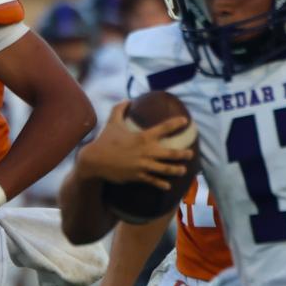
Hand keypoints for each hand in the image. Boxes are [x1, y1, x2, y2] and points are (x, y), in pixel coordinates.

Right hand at [75, 102, 195, 189]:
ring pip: (165, 169)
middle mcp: (146, 152)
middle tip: (190, 154)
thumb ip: (120, 109)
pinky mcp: (138, 176)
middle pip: (170, 153)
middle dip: (183, 154)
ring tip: (184, 170)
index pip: (164, 129)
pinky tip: (168, 186)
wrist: (95, 160)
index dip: (176, 123)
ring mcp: (143, 166)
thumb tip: (127, 100)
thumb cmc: (105, 140)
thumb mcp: (113, 122)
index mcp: (143, 137)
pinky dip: (161, 184)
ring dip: (176, 170)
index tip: (186, 121)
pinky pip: (153, 181)